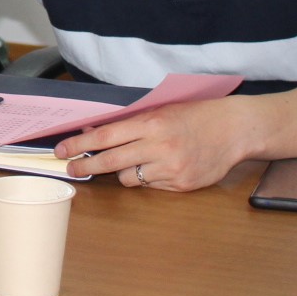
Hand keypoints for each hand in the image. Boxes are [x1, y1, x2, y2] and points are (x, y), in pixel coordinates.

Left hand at [54, 98, 255, 191]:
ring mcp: (171, 169)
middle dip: (86, 165)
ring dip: (122, 171)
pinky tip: (159, 166)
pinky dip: (147, 177)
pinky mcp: (181, 185)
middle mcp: (159, 147)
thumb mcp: (160, 110)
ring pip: (128, 178)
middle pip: (110, 161)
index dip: (79, 145)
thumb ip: (129, 122)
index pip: (105, 137)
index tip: (62, 151)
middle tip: (71, 168)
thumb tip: (94, 132)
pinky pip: (150, 186)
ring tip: (133, 160)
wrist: (235, 130)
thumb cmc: (195, 115)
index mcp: (152, 123)